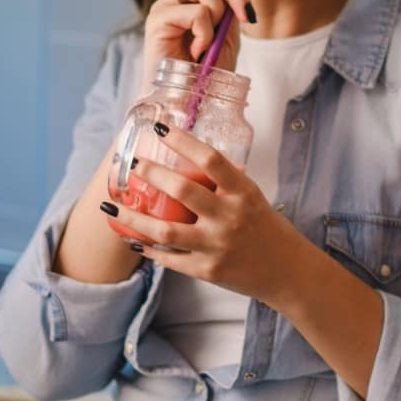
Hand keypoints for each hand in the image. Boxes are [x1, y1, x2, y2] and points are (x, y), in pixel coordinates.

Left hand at [103, 123, 299, 304]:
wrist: (287, 271)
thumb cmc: (267, 228)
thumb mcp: (253, 197)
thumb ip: (225, 181)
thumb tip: (193, 157)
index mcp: (243, 193)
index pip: (211, 159)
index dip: (184, 141)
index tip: (161, 129)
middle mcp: (230, 217)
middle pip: (183, 190)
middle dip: (152, 174)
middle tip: (133, 164)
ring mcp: (217, 246)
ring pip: (165, 230)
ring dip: (134, 217)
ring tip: (113, 205)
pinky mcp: (207, 271)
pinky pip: (169, 258)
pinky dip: (148, 247)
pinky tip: (133, 238)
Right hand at [139, 0, 266, 94]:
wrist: (186, 101)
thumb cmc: (206, 72)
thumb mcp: (230, 34)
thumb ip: (238, 5)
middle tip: (247, 18)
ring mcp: (166, 5)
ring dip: (218, 12)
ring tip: (210, 40)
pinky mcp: (158, 19)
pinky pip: (196, 11)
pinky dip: (205, 33)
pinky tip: (197, 51)